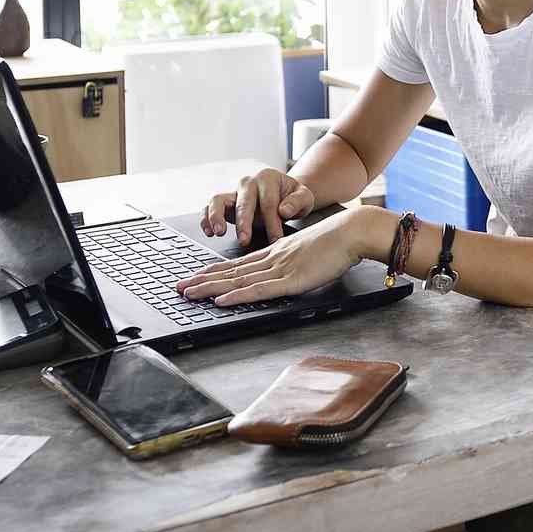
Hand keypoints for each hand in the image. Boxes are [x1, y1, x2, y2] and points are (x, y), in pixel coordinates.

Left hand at [176, 209, 367, 306]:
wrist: (353, 231)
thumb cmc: (337, 241)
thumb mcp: (309, 250)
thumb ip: (295, 260)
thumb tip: (287, 270)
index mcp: (277, 252)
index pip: (239, 264)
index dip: (215, 272)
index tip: (196, 277)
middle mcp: (273, 259)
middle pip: (231, 271)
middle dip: (203, 280)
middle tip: (180, 287)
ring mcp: (280, 268)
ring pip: (238, 279)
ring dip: (211, 287)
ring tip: (189, 293)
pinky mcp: (291, 279)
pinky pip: (258, 289)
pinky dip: (237, 295)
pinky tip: (221, 300)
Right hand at [201, 167, 315, 246]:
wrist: (284, 195)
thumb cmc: (293, 198)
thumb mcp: (304, 197)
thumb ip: (297, 202)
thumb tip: (283, 210)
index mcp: (268, 178)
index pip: (268, 202)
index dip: (271, 222)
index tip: (275, 240)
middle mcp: (248, 182)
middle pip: (243, 201)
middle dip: (243, 222)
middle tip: (244, 239)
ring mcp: (234, 192)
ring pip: (218, 200)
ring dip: (217, 216)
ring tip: (219, 232)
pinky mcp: (224, 203)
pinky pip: (209, 208)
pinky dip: (206, 219)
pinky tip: (209, 232)